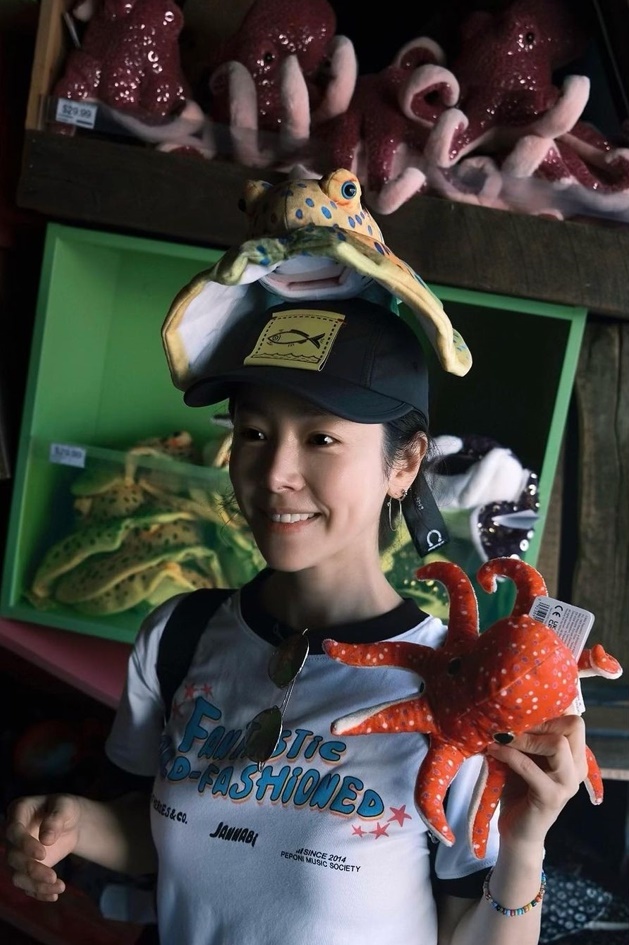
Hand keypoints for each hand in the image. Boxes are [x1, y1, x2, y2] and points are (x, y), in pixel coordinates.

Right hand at [4, 794, 83, 900]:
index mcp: (18, 812)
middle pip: (13, 858)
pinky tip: (55, 894)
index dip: (25, 845)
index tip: (43, 854)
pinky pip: (27, 885)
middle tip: (53, 876)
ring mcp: (17, 854)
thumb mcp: (66, 806)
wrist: (70, 823)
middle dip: (32, 870)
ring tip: (60, 887)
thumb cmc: (65, 809)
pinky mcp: (25, 870)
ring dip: (36, 885)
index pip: (13, 832)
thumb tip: (46, 840)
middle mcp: (12, 836)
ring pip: (17, 876)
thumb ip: (56, 819)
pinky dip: (40, 892)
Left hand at [486, 714, 587, 847]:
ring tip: (501, 738)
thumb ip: (528, 737)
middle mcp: (577, 768)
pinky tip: (494, 751)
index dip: (550, 713)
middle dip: (540, 722)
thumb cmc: (519, 788)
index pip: (574, 722)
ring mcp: (567, 784)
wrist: (517, 831)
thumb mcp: (527, 756)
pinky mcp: (551, 797)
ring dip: (525, 738)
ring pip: (558, 744)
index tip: (523, 714)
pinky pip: (529, 766)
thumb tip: (509, 708)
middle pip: (573, 727)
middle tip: (513, 725)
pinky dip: (509, 755)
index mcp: (575, 757)